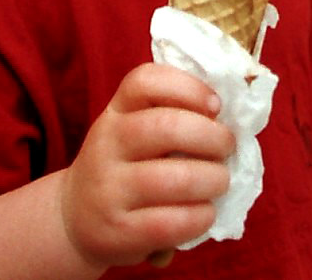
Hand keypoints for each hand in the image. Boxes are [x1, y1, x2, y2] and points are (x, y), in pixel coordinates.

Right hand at [58, 63, 234, 268]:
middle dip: (212, 137)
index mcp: (116, 112)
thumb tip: (236, 114)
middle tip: (227, 147)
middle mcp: (106, 144)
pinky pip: (169, 222)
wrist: (75, 220)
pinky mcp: (117, 230)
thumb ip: (173, 115)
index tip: (216, 105)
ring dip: (212, 179)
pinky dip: (199, 216)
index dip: (189, 87)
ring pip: (173, 179)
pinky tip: (206, 213)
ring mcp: (108, 189)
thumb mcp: (134, 131)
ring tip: (220, 181)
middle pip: (166, 127)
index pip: (145, 81)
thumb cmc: (125, 167)